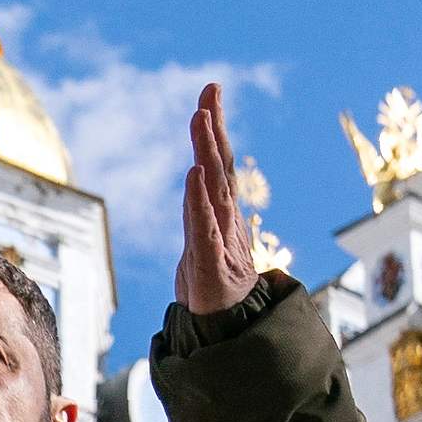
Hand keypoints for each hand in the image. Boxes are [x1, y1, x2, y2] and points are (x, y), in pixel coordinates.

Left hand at [173, 81, 262, 316]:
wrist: (225, 332)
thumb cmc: (213, 291)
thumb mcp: (202, 247)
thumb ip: (199, 218)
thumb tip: (198, 187)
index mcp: (221, 215)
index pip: (217, 165)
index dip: (213, 130)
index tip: (209, 94)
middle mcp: (223, 220)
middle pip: (219, 166)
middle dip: (214, 126)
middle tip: (211, 89)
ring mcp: (219, 240)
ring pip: (213, 189)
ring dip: (206, 151)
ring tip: (200, 117)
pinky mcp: (210, 263)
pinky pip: (203, 227)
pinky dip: (199, 200)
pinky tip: (196, 174)